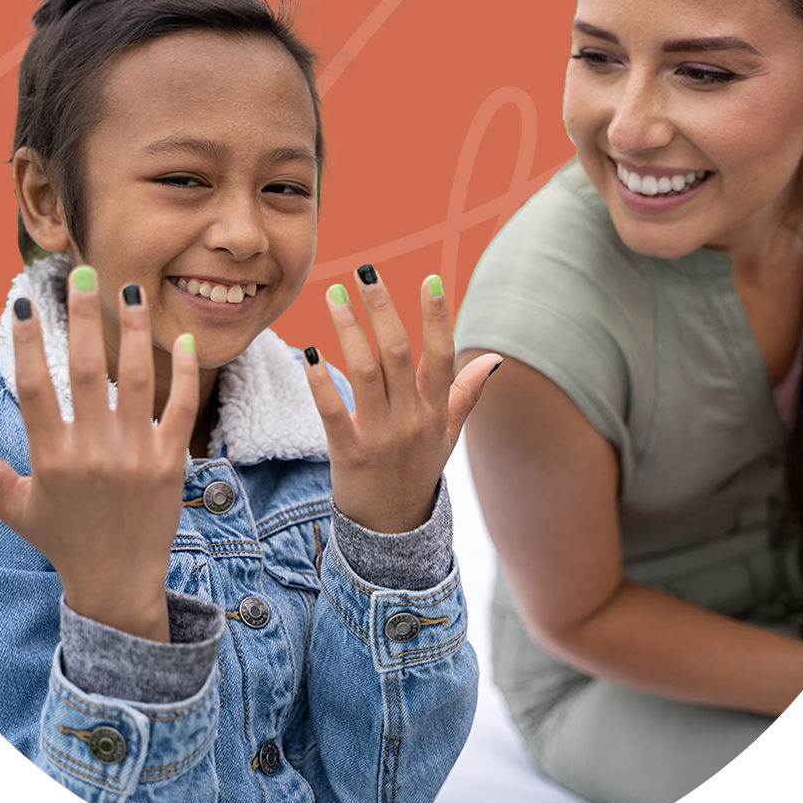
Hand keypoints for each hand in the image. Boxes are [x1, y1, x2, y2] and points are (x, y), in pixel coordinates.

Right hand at [0, 267, 199, 641]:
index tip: (23, 304)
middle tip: (83, 273)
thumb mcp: (15, 507)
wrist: (117, 582)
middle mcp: (94, 453)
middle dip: (83, 317)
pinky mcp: (173, 463)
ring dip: (135, 331)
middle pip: (88, 371)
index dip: (25, 343)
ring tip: (132, 290)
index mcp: (51, 459)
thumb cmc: (62, 541)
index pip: (34, 388)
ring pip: (138, 380)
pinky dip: (188, 375)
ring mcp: (137, 456)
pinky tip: (186, 341)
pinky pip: (180, 409)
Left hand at [303, 267, 501, 533]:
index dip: (437, 317)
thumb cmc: (419, 471)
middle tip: (365, 271)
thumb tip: (495, 359)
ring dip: (348, 330)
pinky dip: (320, 381)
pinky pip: (333, 411)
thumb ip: (466, 394)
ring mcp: (381, 437)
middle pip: (396, 352)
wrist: (393, 530)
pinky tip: (308, 352)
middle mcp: (412, 420)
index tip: (429, 279)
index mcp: (436, 411)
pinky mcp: (349, 454)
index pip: (442, 355)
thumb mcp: (449, 434)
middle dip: (381, 308)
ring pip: (364, 372)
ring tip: (333, 296)